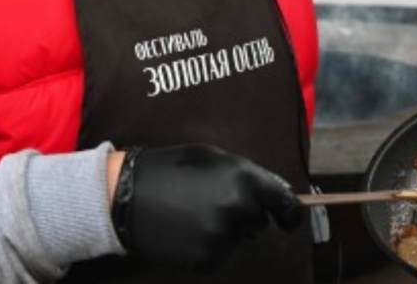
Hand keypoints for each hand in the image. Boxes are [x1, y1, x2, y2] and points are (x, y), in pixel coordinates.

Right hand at [110, 144, 301, 271]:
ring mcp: (224, 236)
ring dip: (226, 231)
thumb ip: (245, 174)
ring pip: (240, 240)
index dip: (291, 214)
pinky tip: (187, 232)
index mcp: (244, 178)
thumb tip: (272, 193)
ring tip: (194, 215)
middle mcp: (239, 208)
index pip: (285, 203)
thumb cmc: (169, 169)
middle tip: (211, 202)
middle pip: (260, 222)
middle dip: (245, 214)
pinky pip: (221, 256)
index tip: (289, 220)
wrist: (125, 196)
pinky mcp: (208, 259)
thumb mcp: (211, 157)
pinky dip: (209, 247)